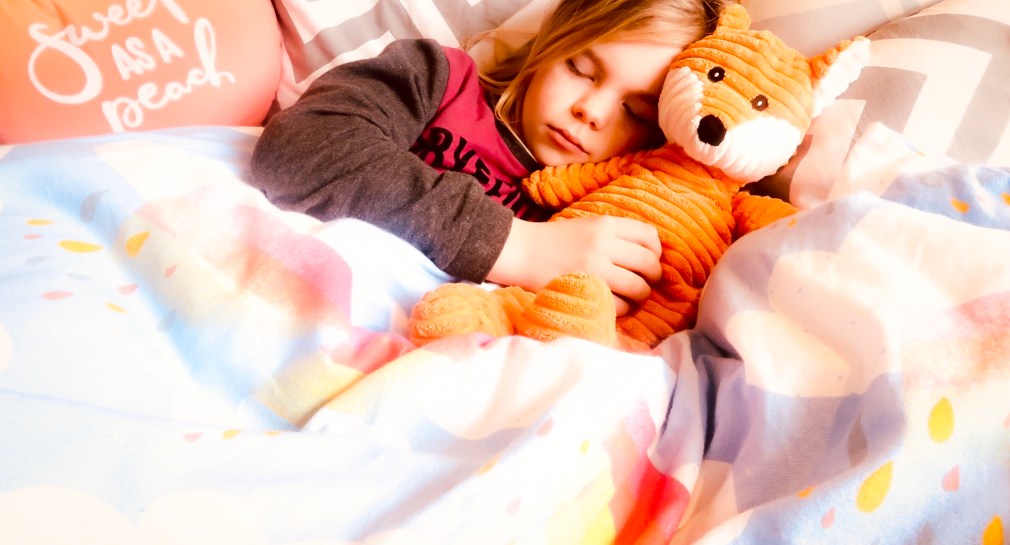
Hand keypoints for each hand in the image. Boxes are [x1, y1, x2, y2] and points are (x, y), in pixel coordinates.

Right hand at [487, 217, 661, 314]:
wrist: (521, 251)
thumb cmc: (555, 241)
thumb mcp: (588, 226)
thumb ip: (616, 236)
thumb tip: (651, 256)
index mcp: (606, 224)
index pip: (650, 236)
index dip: (656, 252)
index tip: (649, 261)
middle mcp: (604, 243)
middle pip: (649, 263)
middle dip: (652, 277)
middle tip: (644, 283)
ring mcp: (595, 267)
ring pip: (638, 287)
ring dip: (640, 296)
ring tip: (632, 298)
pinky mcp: (586, 289)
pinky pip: (618, 305)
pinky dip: (621, 309)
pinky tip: (614, 305)